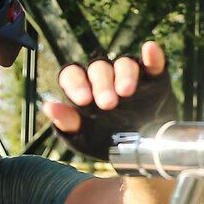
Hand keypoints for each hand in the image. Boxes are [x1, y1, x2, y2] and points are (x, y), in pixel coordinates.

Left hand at [44, 42, 176, 160]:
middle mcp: (105, 77)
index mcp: (84, 88)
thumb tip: (48, 107)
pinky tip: (150, 50)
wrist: (143, 153)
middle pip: (99, 69)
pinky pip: (153, 63)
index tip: (83, 100)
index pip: (72, 74)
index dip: (76, 83)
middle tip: (108, 104)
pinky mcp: (154, 78)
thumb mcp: (84, 139)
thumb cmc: (107, 142)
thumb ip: (67, 123)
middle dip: (102, 84)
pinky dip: (153, 56)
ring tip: (126, 92)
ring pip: (124, 63)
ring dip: (125, 74)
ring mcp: (130, 76)